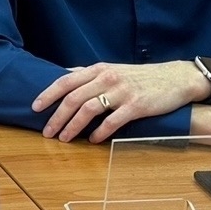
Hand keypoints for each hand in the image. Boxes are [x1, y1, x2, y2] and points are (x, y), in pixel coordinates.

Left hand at [33, 61, 207, 141]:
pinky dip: (100, 132)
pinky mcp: (136, 106)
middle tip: (47, 132)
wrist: (175, 79)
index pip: (66, 81)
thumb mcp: (113, 70)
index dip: (48, 94)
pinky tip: (93, 140)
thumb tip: (65, 77)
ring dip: (73, 126)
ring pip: (89, 109)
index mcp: (99, 69)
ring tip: (64, 139)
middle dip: (57, 116)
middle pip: (74, 98)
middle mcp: (107, 77)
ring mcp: (122, 91)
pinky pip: (112, 121)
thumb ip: (90, 75)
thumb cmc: (141, 77)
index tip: (35, 107)